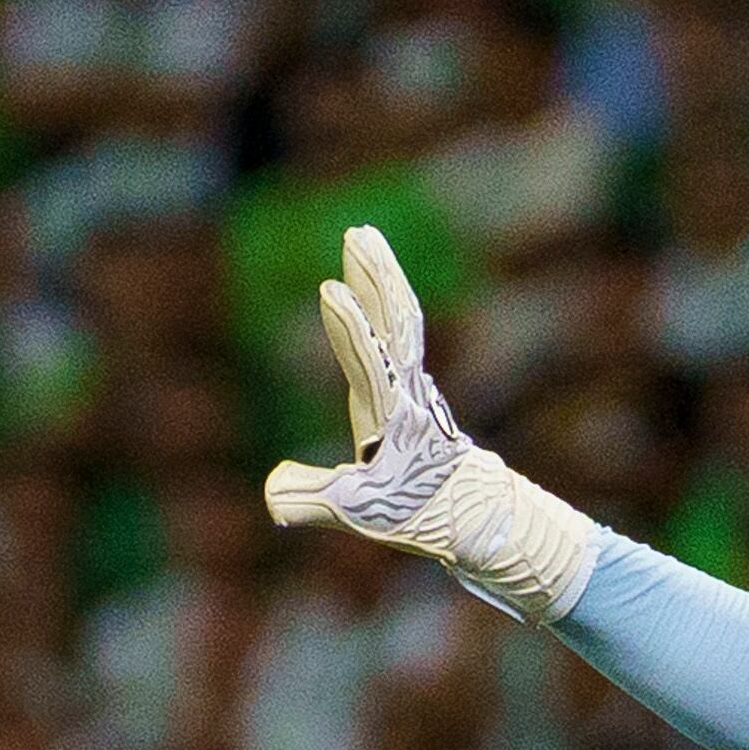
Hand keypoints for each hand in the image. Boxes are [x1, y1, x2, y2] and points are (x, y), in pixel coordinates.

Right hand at [258, 227, 598, 620]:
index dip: (351, 328)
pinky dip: (381, 302)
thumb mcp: (361, 512)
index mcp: (395, 415)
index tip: (330, 289)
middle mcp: (408, 390)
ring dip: (380, 277)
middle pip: (397, 321)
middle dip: (377, 278)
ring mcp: (413, 384)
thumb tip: (272, 494)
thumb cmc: (421, 514)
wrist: (476, 515)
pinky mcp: (411, 387)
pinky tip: (366, 287)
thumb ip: (313, 499)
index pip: (371, 361)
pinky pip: (397, 331)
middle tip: (358, 234)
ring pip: (400, 317)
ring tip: (361, 238)